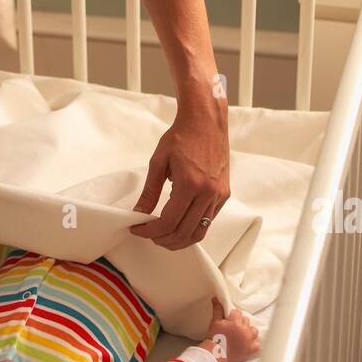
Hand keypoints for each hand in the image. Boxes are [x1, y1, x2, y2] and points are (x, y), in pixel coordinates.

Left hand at [129, 91, 229, 248]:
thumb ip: (149, 191)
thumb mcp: (158, 161)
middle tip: (148, 234)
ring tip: (162, 235)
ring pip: (199, 232)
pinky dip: (192, 228)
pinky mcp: (224, 194)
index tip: (137, 229)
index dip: (149, 231)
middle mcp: (208, 193)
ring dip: (179, 240)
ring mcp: (219, 195)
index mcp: (190, 184)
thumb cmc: (181, 136)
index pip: (168, 222)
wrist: (206, 121)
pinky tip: (179, 223)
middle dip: (163, 240)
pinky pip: (208, 220)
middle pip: (184, 233)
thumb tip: (139, 213)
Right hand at [206, 298, 259, 361]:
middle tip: (233, 328)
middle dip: (240, 322)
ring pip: (254, 330)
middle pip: (246, 320)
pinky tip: (247, 342)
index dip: (232, 315)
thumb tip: (217, 298)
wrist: (215, 354)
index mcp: (236, 323)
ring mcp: (249, 341)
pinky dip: (254, 342)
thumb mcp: (215, 321)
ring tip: (241, 334)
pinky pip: (257, 343)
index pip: (237, 312)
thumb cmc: (214, 338)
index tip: (228, 320)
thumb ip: (218, 309)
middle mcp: (244, 331)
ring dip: (248, 330)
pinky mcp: (250, 350)